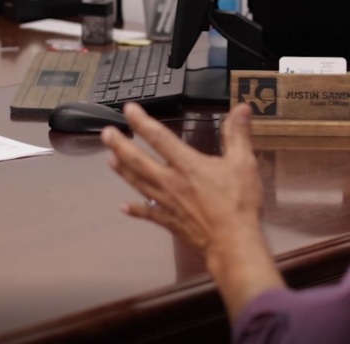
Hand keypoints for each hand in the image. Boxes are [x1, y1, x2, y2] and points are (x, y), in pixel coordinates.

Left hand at [102, 103, 282, 320]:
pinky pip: (148, 213)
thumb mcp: (243, 163)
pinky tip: (123, 207)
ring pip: (138, 183)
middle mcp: (170, 181)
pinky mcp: (168, 222)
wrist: (232, 243)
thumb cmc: (238, 202)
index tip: (127, 109)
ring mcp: (166, 203)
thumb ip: (238, 134)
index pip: (158, 137)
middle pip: (138, 160)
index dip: (141, 121)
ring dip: (122, 170)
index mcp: (186, 164)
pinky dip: (135, 209)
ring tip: (109, 159)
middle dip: (120, 145)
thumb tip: (241, 107)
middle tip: (106, 133)